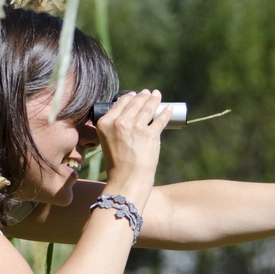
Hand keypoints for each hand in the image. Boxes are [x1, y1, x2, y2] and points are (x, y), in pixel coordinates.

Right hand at [94, 89, 172, 203]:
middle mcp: (120, 122)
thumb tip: (129, 116)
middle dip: (143, 96)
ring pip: (148, 107)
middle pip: (135, 102)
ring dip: (154, 99)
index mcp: (106, 123)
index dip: (129, 96)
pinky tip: (168, 108)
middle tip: (148, 93)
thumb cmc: (117, 164)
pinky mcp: (151, 134)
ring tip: (157, 95)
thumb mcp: (107, 141)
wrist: (127, 179)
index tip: (135, 94)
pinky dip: (166, 112)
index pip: (120, 102)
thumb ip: (114, 127)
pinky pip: (161, 119)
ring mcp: (137, 127)